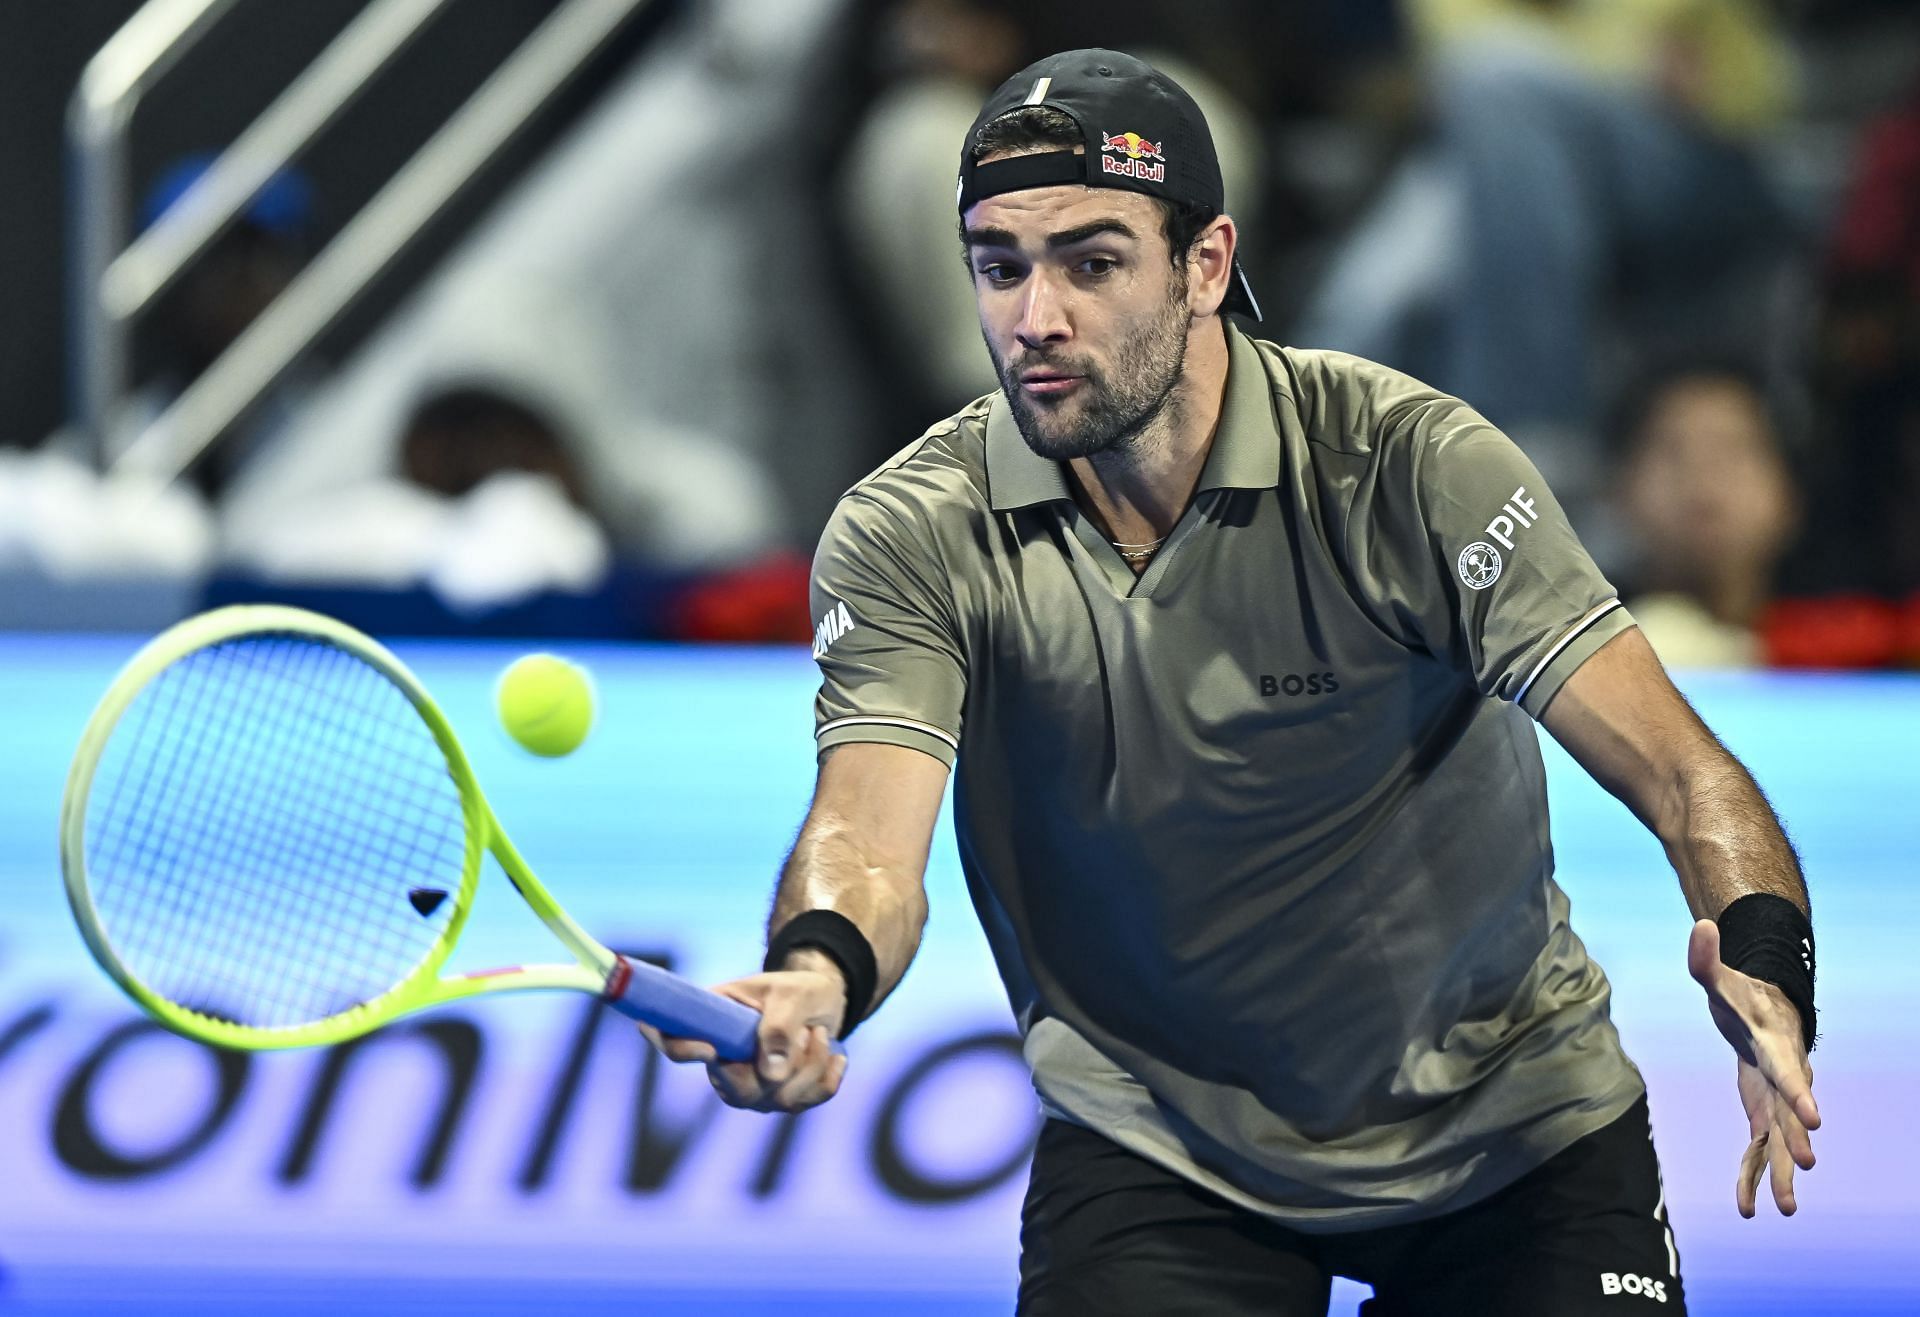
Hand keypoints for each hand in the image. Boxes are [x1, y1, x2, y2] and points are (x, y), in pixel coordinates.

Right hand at [637, 963, 848, 1113]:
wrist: (823, 1002)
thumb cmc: (797, 990)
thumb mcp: (792, 994)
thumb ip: (779, 1026)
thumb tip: (771, 1075)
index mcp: (710, 1026)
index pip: (674, 1045)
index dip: (680, 1050)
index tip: (709, 1049)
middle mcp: (723, 1064)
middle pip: (738, 1091)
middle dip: (785, 1065)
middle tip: (807, 1031)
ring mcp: (751, 1088)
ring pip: (779, 1099)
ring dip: (812, 1064)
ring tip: (818, 1033)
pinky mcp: (780, 1100)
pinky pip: (806, 1102)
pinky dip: (828, 1077)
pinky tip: (837, 1056)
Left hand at [1687, 918, 1820, 1216]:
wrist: (1765, 1014)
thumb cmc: (1743, 996)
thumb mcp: (1720, 980)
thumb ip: (1706, 959)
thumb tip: (1701, 925)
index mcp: (1775, 1049)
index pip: (1789, 1072)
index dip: (1800, 1093)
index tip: (1816, 1118)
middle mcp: (1782, 1080)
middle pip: (1791, 1114)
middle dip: (1797, 1139)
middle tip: (1804, 1165)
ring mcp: (1775, 1101)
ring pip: (1780, 1141)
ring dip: (1781, 1172)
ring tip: (1787, 1209)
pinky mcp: (1762, 1114)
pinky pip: (1757, 1149)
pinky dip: (1751, 1176)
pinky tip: (1746, 1208)